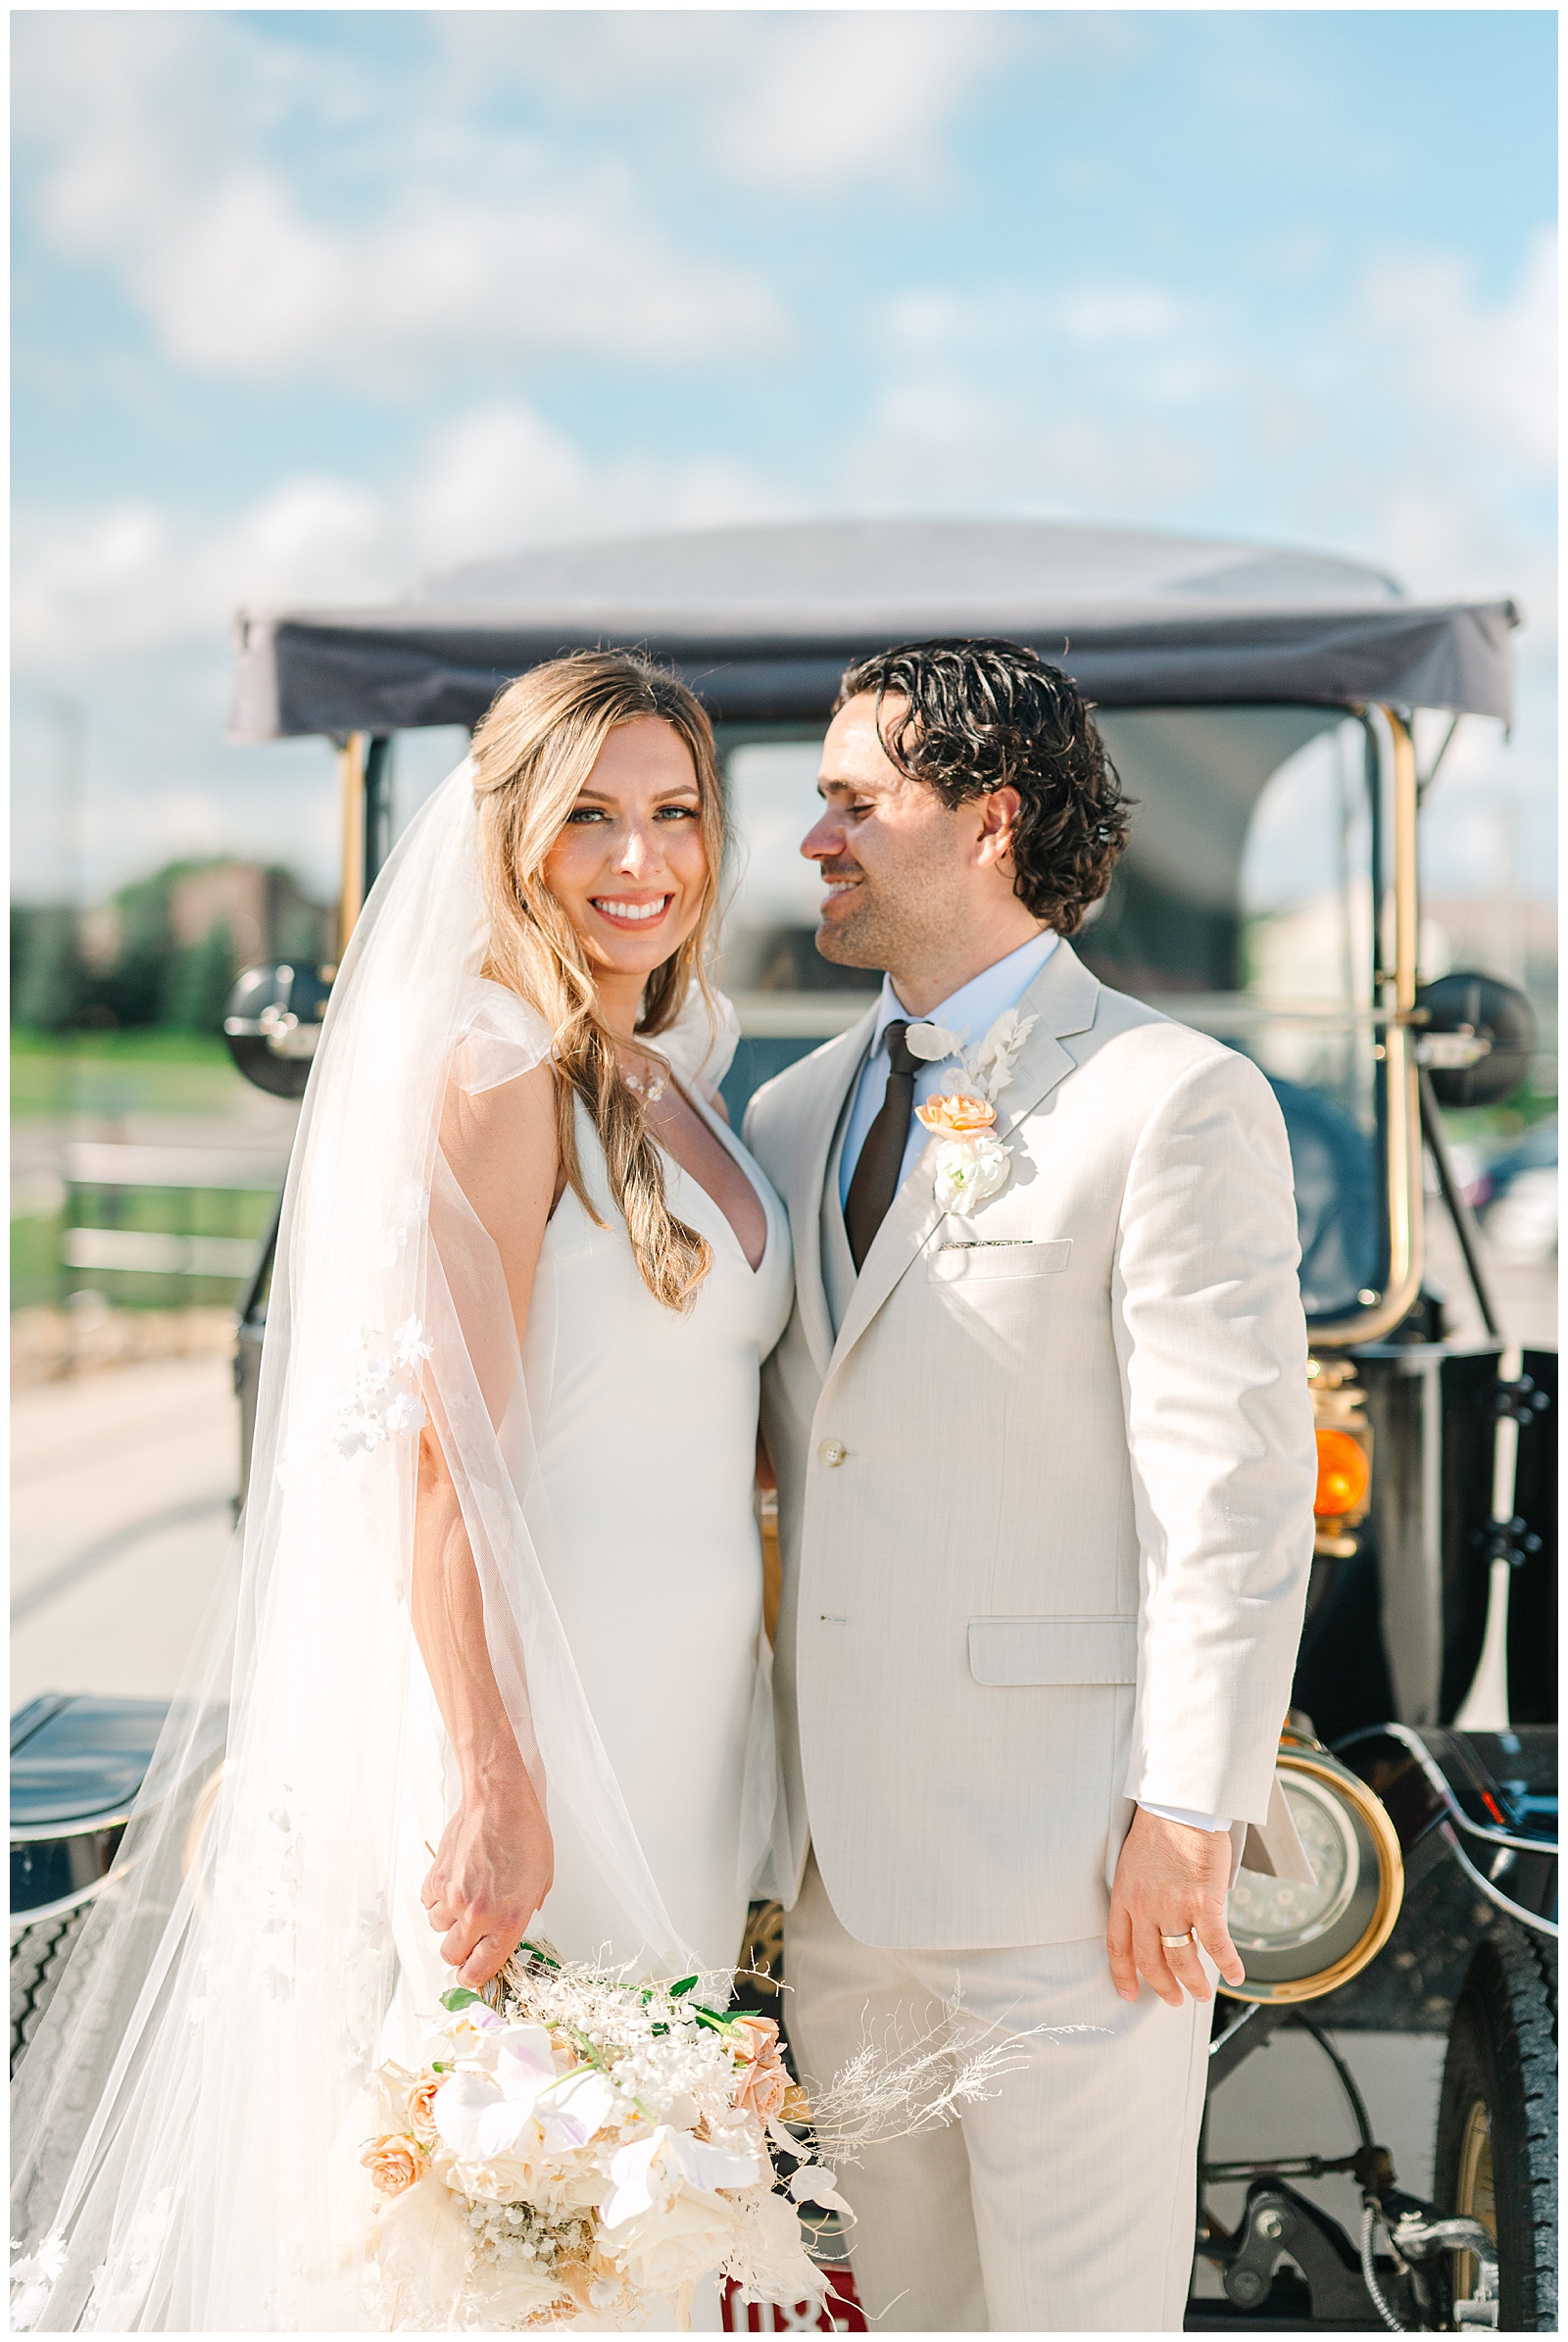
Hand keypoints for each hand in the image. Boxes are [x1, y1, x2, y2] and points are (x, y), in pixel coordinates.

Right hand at [421, 1774, 553, 1988]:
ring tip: (466, 1899)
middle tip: (470, 1937)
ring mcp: (453, 1897)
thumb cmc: (524, 1833)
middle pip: (453, 1956)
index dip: (475, 1976)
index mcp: (507, 1921)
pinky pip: (428, 1903)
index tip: (474, 1974)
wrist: (499, 1801)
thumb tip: (511, 1929)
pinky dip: (438, 1899)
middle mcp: (477, 1915)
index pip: (481, 1969)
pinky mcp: (436, 1878)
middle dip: (461, 1951)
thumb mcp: (541, 1881)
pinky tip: (454, 1884)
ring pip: (438, 1929)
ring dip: (449, 1922)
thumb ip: (525, 1913)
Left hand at [1106, 1808, 1244, 2007]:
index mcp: (1125, 1896)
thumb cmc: (1158, 1828)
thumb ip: (1137, 1895)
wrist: (1180, 1805)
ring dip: (1193, 1983)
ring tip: (1201, 1995)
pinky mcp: (1204, 1901)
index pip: (1117, 1946)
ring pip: (1182, 1959)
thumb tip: (1149, 1921)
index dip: (1123, 1974)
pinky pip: (1216, 1944)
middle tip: (1174, 2000)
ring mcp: (1174, 1906)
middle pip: (1150, 1960)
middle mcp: (1146, 1907)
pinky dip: (1227, 1965)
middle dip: (1163, 1987)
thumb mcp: (1131, 1863)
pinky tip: (1234, 1977)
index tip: (1129, 1994)